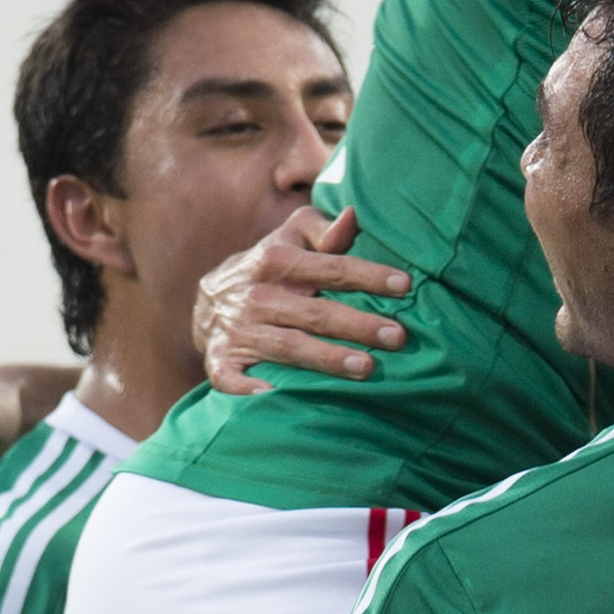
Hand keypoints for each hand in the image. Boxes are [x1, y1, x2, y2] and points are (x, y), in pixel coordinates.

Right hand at [197, 206, 412, 396]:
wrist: (209, 300)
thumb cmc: (270, 267)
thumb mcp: (291, 239)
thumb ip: (324, 230)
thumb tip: (355, 217)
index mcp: (277, 260)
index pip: (331, 267)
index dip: (368, 275)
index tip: (404, 285)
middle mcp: (259, 296)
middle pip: (315, 312)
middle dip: (358, 324)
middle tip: (397, 336)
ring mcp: (239, 329)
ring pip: (288, 346)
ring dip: (326, 358)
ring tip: (366, 368)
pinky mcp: (221, 359)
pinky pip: (230, 376)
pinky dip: (247, 387)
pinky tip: (273, 396)